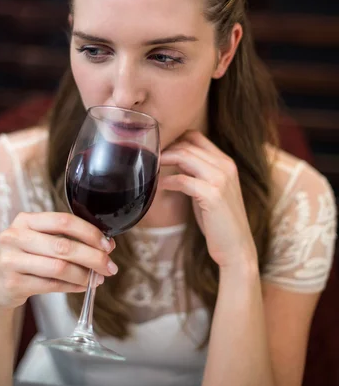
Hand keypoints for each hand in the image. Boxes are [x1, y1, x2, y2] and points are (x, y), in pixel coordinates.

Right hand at [0, 212, 116, 309]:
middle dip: (93, 257)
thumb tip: (104, 246)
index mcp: (25, 220)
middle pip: (64, 246)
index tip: (108, 244)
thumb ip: (64, 237)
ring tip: (97, 279)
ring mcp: (11, 260)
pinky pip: (51, 285)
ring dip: (84, 275)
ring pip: (59, 268)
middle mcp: (15, 237)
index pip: (63, 221)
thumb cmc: (23, 256)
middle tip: (110, 266)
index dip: (90, 232)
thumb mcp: (36, 238)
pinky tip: (82, 286)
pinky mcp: (12, 283)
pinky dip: (72, 286)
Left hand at [160, 131, 257, 269]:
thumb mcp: (210, 190)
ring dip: (164, 159)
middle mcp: (226, 166)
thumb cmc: (219, 221)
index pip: (197, 137)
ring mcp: (220, 179)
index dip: (176, 139)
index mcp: (226, 163)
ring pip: (185, 157)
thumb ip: (197, 173)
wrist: (237, 248)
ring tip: (151, 166)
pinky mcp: (213, 195)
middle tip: (149, 156)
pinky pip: (183, 180)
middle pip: (188, 144)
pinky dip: (169, 181)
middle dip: (166, 148)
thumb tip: (174, 159)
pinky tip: (160, 186)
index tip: (159, 146)